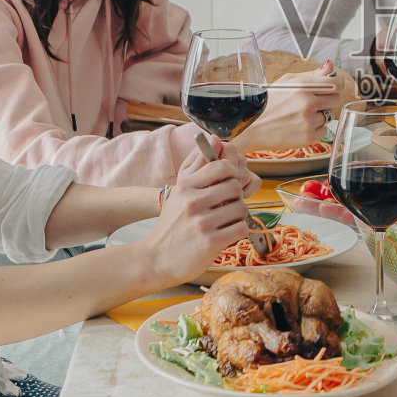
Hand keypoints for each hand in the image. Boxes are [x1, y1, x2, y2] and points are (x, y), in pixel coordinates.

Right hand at [139, 136, 253, 284]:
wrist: (156, 259)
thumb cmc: (172, 224)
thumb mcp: (179, 192)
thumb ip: (197, 165)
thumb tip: (215, 138)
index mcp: (185, 186)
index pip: (222, 166)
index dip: (234, 172)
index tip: (232, 182)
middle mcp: (192, 201)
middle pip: (235, 187)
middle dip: (236, 197)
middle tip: (228, 206)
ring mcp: (201, 222)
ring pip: (241, 208)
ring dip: (238, 216)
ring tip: (226, 221)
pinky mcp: (210, 241)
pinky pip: (241, 228)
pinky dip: (238, 232)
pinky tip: (227, 234)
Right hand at [234, 61, 340, 151]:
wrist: (251, 127)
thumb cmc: (268, 102)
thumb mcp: (286, 82)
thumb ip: (312, 74)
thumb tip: (331, 65)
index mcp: (302, 86)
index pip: (337, 83)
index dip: (337, 84)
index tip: (333, 86)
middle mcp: (307, 103)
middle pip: (336, 99)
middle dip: (327, 99)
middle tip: (312, 102)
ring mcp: (309, 121)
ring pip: (330, 115)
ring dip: (320, 115)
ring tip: (300, 115)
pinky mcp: (308, 137)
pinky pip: (324, 130)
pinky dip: (315, 129)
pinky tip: (299, 126)